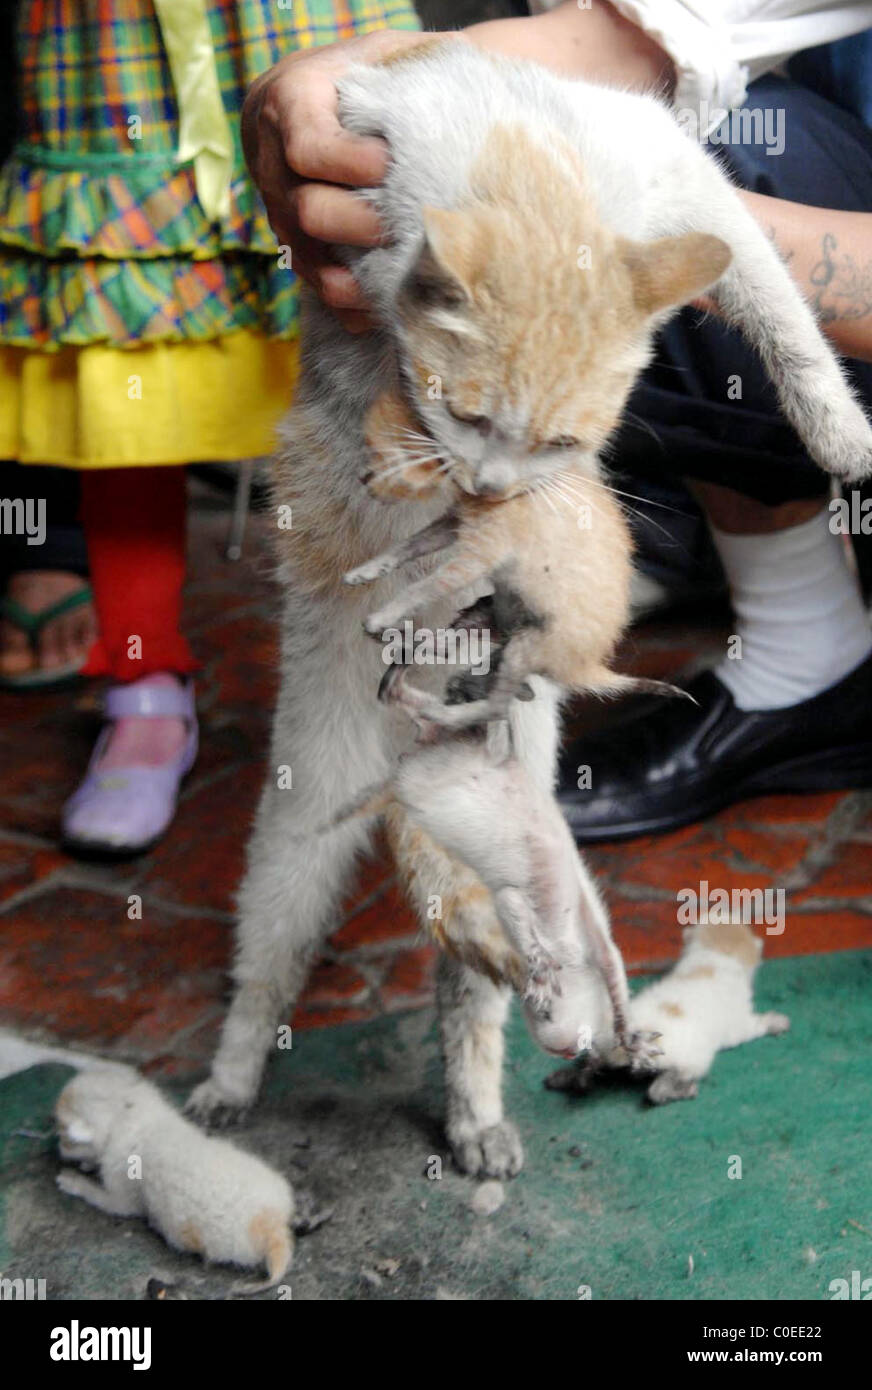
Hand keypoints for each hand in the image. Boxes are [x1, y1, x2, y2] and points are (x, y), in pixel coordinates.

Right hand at [241, 30, 436, 331]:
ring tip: (402, 279)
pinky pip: (317, 289)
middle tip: (403, 225)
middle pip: (306, 211)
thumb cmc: (374, 72)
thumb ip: (411, 73)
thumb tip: (456, 116)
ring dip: (357, 278)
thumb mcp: (389, 53)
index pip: (308, 146)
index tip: (391, 165)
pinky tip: (389, 307)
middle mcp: (273, 162)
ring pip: (308, 261)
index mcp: (290, 101)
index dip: (350, 164)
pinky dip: (354, 306)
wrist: (331, 98)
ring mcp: (280, 211)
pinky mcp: (296, 248)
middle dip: (360, 225)